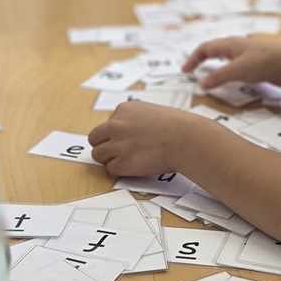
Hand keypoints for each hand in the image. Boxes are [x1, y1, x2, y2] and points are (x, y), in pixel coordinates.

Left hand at [88, 101, 204, 176]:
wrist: (185, 139)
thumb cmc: (176, 126)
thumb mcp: (151, 112)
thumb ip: (134, 119)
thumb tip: (127, 133)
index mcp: (123, 110)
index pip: (107, 124)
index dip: (116, 134)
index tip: (128, 139)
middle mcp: (116, 125)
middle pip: (95, 139)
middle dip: (105, 146)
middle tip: (119, 152)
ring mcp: (117, 144)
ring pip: (98, 155)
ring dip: (110, 159)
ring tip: (127, 160)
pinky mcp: (121, 163)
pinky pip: (111, 169)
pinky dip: (121, 171)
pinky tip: (134, 167)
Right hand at [181, 37, 280, 89]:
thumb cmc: (266, 62)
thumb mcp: (238, 70)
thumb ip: (219, 77)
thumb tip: (201, 83)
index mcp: (230, 44)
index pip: (205, 48)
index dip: (193, 59)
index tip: (185, 71)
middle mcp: (238, 48)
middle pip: (214, 51)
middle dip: (202, 60)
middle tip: (192, 71)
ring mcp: (248, 56)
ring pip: (226, 60)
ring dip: (215, 67)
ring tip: (208, 77)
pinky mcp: (258, 66)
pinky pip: (237, 68)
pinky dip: (228, 74)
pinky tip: (232, 82)